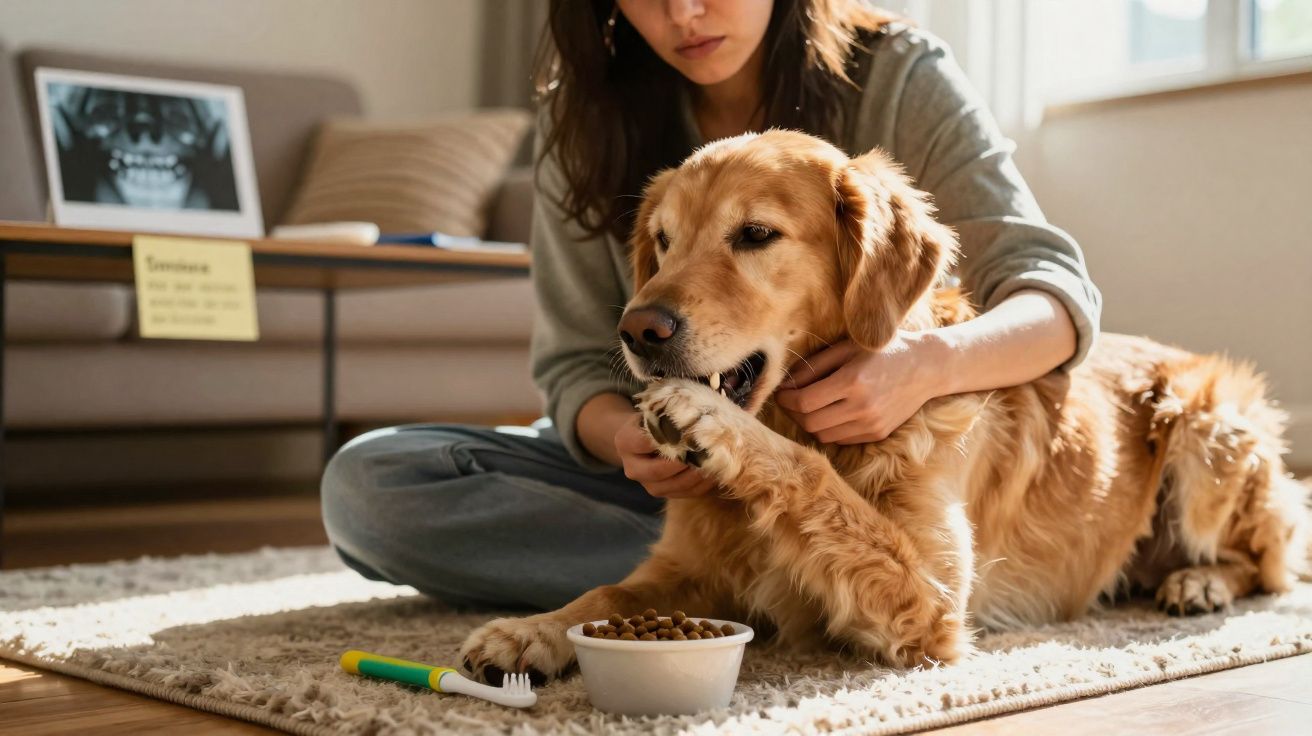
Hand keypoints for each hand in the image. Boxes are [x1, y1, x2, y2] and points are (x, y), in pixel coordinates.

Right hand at [614, 413, 716, 497]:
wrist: (646, 439)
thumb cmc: (655, 420)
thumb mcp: (655, 411)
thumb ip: (668, 415)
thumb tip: (694, 418)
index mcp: (625, 442)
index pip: (646, 442)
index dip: (669, 439)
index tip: (689, 432)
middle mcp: (632, 468)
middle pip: (658, 470)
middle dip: (684, 461)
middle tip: (706, 451)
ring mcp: (648, 485)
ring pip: (675, 486)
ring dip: (697, 474)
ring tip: (715, 462)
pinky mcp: (665, 494)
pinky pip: (687, 493)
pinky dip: (703, 484)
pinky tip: (716, 471)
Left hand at [774, 333, 945, 443]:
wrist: (926, 367)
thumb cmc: (882, 351)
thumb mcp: (846, 348)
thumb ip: (814, 366)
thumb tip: (786, 385)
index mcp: (852, 381)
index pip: (805, 402)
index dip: (786, 399)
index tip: (781, 392)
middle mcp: (862, 407)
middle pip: (810, 422)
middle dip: (793, 412)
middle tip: (790, 400)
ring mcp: (871, 424)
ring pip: (823, 435)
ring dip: (809, 423)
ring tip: (809, 406)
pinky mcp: (877, 434)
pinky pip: (840, 439)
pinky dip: (828, 429)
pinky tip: (830, 413)